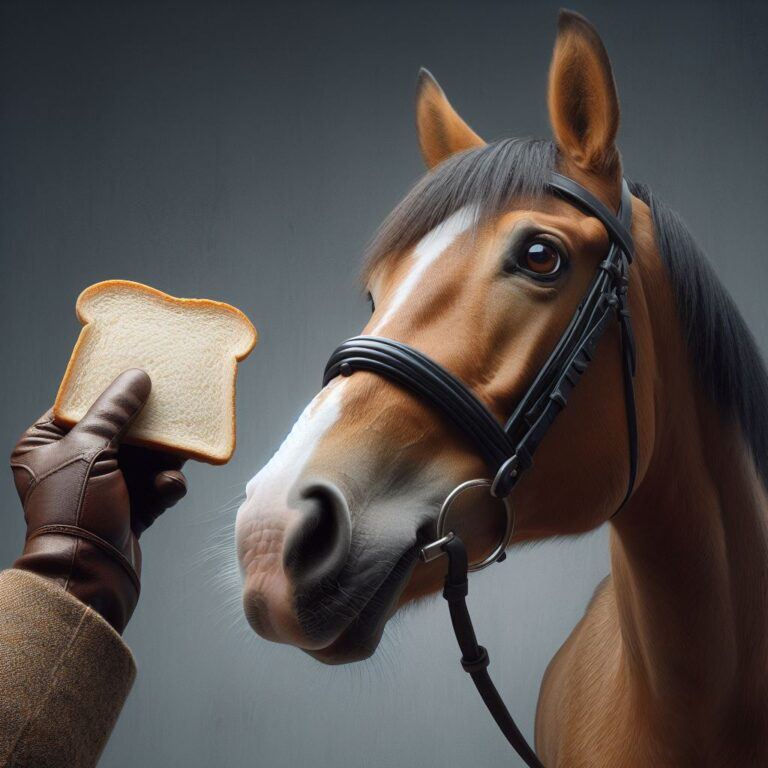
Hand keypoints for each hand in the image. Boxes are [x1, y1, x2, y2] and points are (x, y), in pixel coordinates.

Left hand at [11, 369, 187, 632]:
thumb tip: (137, 376)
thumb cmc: (76, 510)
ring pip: (143, 459)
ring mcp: (101, 489)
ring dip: (163, 460)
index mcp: (44, 447)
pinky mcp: (128, 510)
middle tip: (171, 413)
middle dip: (148, 429)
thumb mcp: (92, 450)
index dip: (110, 391)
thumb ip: (116, 411)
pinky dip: (165, 487)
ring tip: (178, 455)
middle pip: (120, 431)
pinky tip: (170, 487)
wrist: (90, 578)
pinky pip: (153, 487)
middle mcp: (72, 466)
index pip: (80, 407)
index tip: (141, 375)